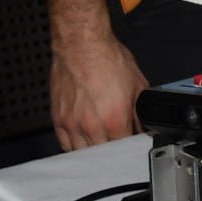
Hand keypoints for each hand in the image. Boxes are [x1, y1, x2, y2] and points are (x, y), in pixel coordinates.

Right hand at [50, 30, 148, 150]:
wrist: (82, 45)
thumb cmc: (107, 59)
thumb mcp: (137, 84)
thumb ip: (140, 111)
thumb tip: (142, 126)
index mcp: (114, 119)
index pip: (124, 149)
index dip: (130, 149)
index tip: (132, 146)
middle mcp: (91, 125)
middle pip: (103, 155)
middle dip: (112, 152)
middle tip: (117, 145)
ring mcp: (72, 124)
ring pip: (83, 153)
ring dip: (93, 151)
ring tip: (101, 143)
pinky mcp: (59, 119)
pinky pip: (65, 144)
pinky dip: (75, 146)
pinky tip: (84, 141)